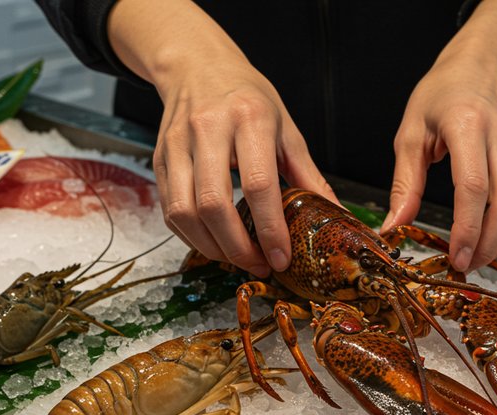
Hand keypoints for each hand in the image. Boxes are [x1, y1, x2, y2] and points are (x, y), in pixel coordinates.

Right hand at [108, 0, 337, 276]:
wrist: (198, 67)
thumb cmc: (248, 98)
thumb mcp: (287, 129)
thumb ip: (308, 176)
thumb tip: (337, 217)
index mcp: (249, 118)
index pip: (257, 184)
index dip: (270, 229)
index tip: (281, 258)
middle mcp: (208, 129)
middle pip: (214, 204)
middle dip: (237, 247)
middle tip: (259, 265)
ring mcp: (177, 145)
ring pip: (184, 212)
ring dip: (212, 247)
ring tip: (238, 259)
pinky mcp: (159, 159)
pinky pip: (170, 210)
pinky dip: (192, 236)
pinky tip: (214, 243)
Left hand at [381, 0, 496, 271]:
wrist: (481, 66)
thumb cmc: (441, 95)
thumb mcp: (411, 132)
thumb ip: (404, 183)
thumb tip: (394, 227)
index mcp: (467, 125)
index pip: (474, 187)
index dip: (467, 229)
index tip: (454, 257)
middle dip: (488, 245)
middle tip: (464, 266)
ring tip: (475, 258)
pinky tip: (489, 240)